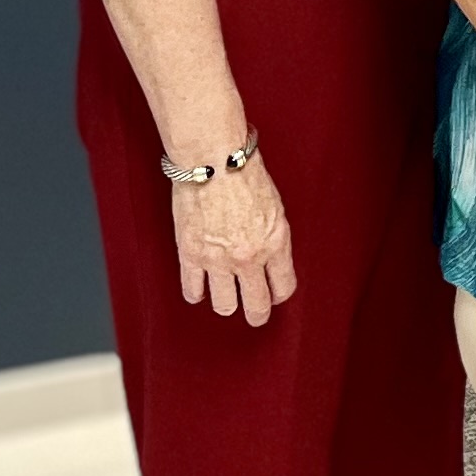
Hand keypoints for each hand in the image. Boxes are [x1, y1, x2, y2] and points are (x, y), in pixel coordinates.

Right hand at [171, 154, 295, 325]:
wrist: (213, 159)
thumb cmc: (245, 175)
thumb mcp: (275, 208)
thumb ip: (273, 239)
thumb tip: (269, 262)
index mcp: (275, 244)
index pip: (283, 288)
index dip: (279, 295)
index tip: (274, 294)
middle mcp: (249, 258)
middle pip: (257, 306)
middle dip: (258, 314)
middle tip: (255, 315)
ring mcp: (218, 260)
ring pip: (225, 305)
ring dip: (227, 303)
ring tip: (226, 296)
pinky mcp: (191, 255)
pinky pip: (192, 291)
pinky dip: (197, 293)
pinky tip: (200, 289)